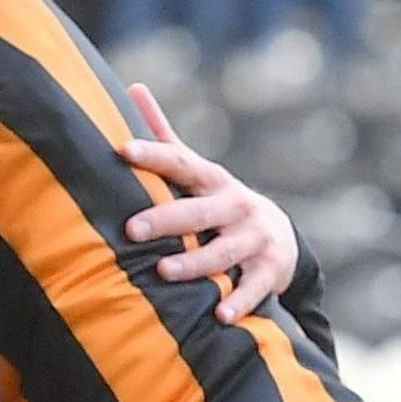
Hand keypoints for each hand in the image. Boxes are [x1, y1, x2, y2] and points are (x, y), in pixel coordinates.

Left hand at [117, 82, 300, 324]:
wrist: (278, 236)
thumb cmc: (216, 201)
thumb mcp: (196, 170)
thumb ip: (165, 137)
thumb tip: (133, 87)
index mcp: (211, 181)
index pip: (181, 163)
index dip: (153, 154)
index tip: (122, 150)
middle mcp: (234, 206)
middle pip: (198, 211)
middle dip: (166, 219)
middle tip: (131, 229)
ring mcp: (254, 238)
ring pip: (222, 251)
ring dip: (194, 263)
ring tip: (164, 272)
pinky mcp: (270, 269)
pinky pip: (253, 286)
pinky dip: (239, 300)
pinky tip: (220, 314)